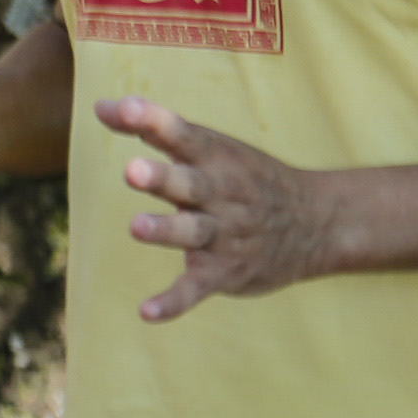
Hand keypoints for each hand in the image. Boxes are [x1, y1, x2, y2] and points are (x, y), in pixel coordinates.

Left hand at [100, 96, 343, 320]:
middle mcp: (220, 194)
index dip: (153, 121)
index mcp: (215, 159)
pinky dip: (174, 302)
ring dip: (166, 230)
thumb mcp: (209, 147)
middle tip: (132, 171)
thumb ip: (152, 127)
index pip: (183, 135)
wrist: (317, 224)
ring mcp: (224, 235)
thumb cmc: (246, 178)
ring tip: (137, 227)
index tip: (123, 108)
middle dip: (162, 179)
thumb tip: (100, 105)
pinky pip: (196, 287)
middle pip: (189, 185)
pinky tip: (147, 313)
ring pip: (193, 232)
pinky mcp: (224, 272)